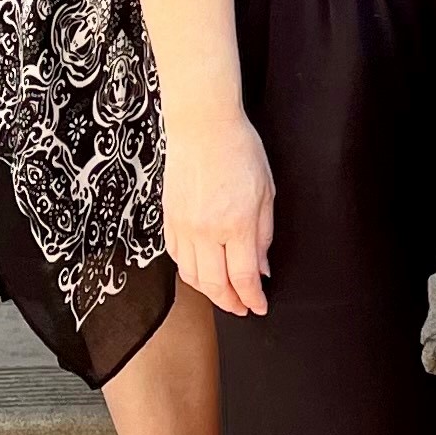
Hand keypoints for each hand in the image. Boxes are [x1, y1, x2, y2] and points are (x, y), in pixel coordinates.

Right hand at [163, 103, 276, 317]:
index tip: (259, 306)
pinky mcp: (168, 219)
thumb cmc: (240, 151)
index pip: (244, 276)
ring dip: (209, 291)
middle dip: (230, 302)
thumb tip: (262, 267)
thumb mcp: (267, 191)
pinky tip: (202, 271)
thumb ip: (264, 234)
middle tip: (242, 307)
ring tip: (224, 293)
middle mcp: (207, 230)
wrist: (202, 126)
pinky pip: (177, 257)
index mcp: (237, 223)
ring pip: (192, 276)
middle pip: (215, 284)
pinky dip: (189, 271)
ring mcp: (184, 226)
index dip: (253, 298)